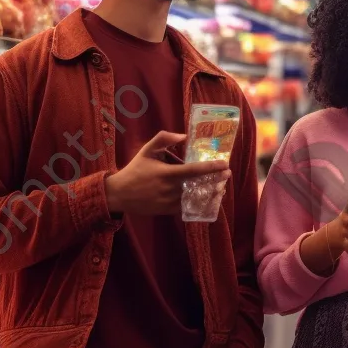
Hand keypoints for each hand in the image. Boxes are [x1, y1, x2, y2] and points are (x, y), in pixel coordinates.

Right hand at [105, 131, 230, 214]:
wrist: (120, 194)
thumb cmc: (135, 170)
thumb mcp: (147, 150)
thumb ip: (163, 139)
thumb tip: (184, 136)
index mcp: (166, 173)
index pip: (194, 170)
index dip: (211, 167)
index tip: (225, 164)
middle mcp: (170, 189)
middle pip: (199, 185)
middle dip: (216, 180)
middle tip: (227, 174)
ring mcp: (170, 202)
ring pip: (196, 198)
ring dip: (210, 193)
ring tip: (221, 188)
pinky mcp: (168, 211)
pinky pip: (188, 208)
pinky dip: (199, 203)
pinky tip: (208, 198)